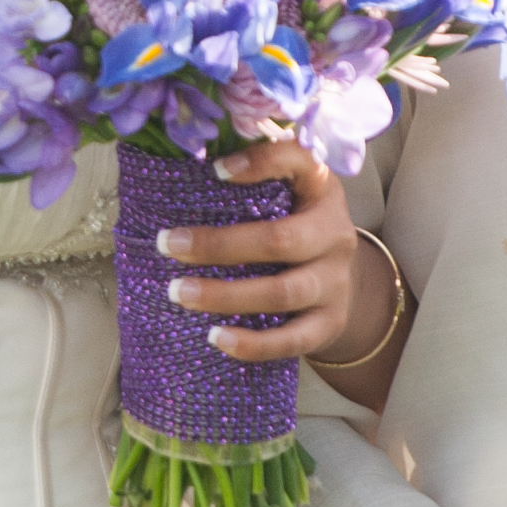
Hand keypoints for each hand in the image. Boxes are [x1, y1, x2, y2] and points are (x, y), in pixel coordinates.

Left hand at [158, 142, 386, 367]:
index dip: (261, 163)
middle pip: (281, 241)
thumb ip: (252, 172)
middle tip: (168, 245)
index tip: (215, 171)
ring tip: (179, 293)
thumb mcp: (286, 188)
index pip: (299, 163)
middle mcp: (335, 234)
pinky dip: (254, 343)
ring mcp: (335, 282)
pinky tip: (216, 337)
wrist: (339, 276)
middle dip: (219, 245)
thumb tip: (188, 162)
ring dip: (225, 295)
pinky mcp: (329, 323)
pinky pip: (293, 339)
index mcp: (321, 189)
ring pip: (283, 293)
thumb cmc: (293, 222)